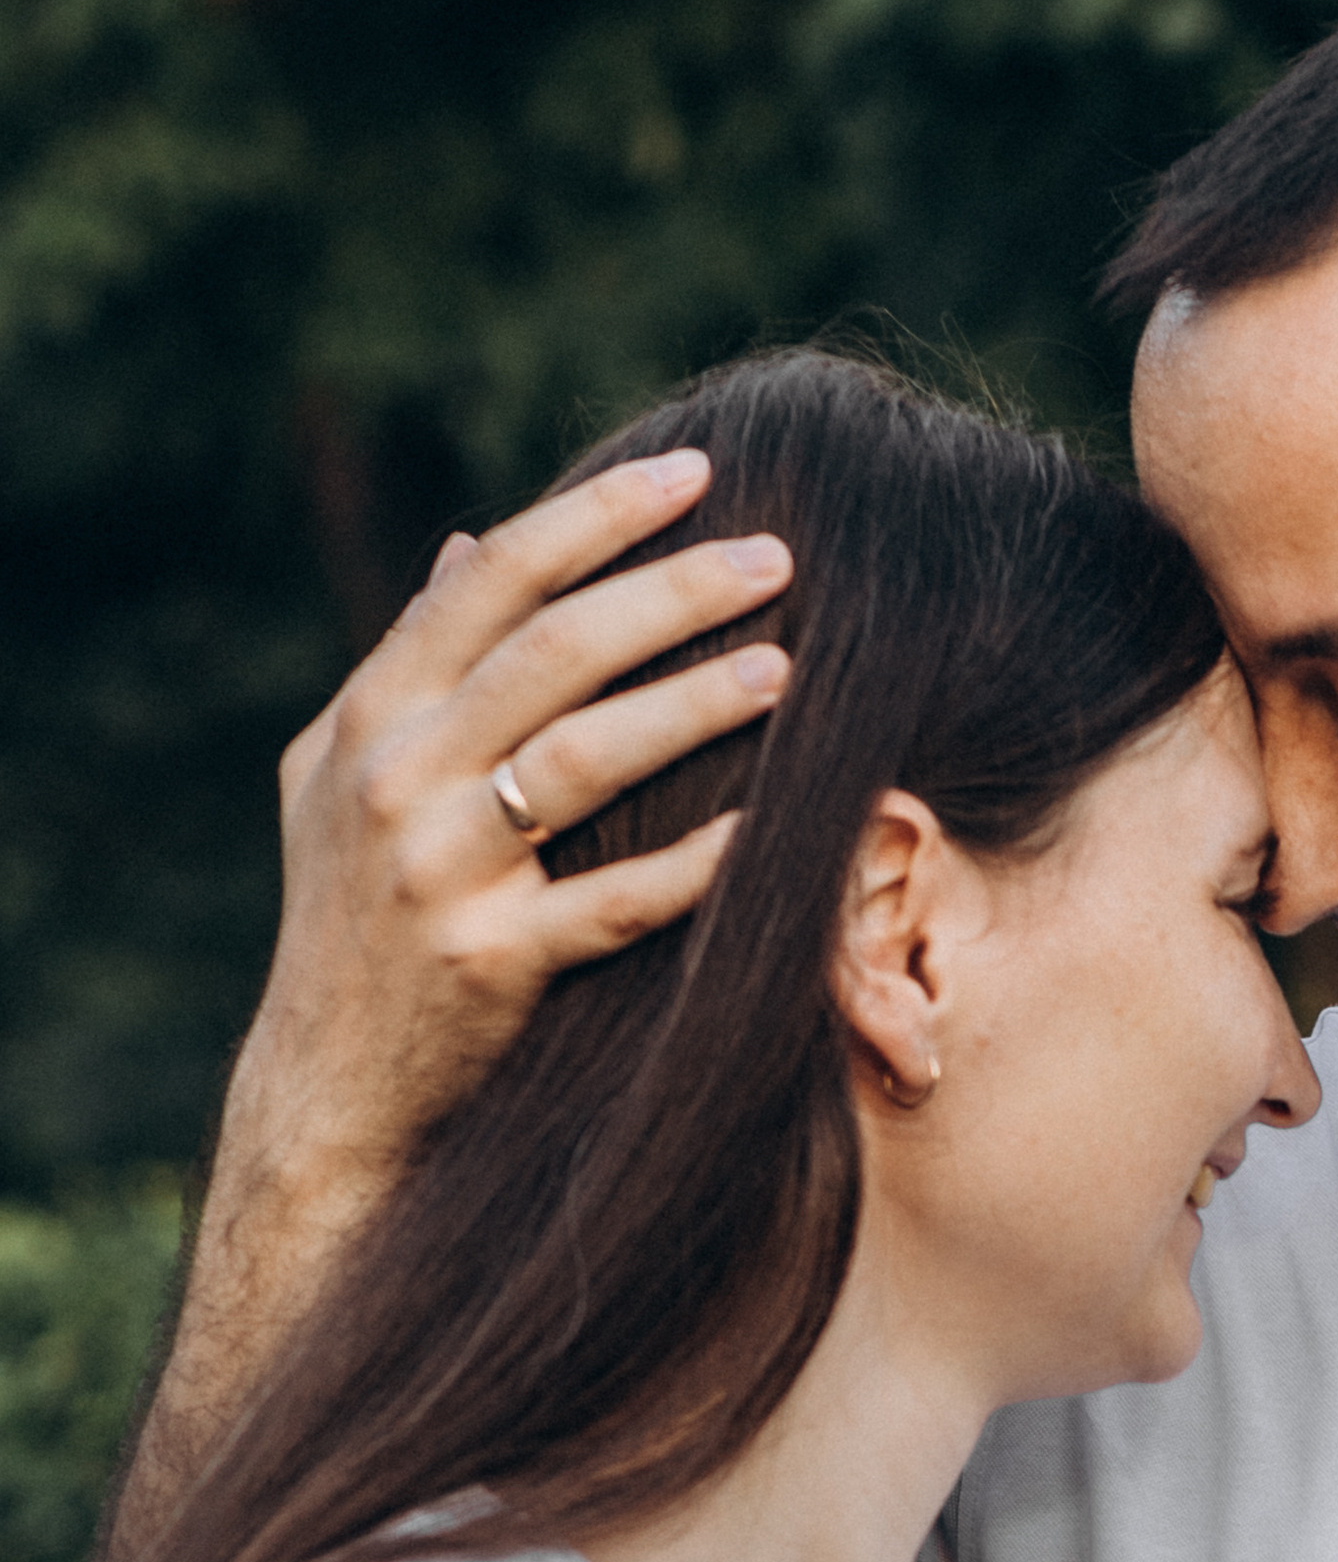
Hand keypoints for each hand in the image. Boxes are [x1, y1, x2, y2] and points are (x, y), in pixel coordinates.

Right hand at [238, 444, 793, 1206]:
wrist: (326, 1084)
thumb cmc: (350, 916)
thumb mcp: (340, 775)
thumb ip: (407, 662)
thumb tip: (467, 545)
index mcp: (372, 716)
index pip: (493, 583)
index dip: (595, 521)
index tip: (691, 476)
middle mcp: (394, 778)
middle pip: (554, 652)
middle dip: (672, 594)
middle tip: (777, 559)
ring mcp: (437, 871)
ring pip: (583, 759)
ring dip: (694, 707)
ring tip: (787, 670)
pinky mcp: (489, 963)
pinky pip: (614, 900)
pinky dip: (696, 863)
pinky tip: (768, 826)